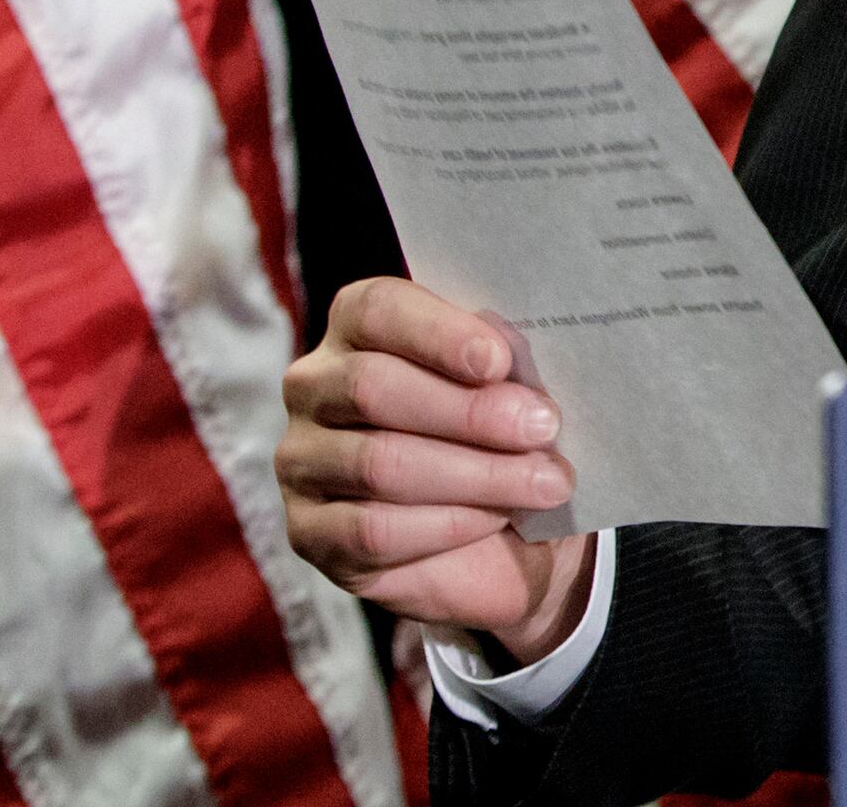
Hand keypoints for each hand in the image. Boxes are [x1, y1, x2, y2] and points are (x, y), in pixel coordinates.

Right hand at [277, 278, 596, 664]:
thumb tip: (523, 375)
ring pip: (379, 463)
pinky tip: (495, 520)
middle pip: (373, 387)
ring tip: (544, 483)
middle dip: (470, 411)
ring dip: (477, 475)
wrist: (493, 537)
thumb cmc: (502, 434)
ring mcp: (302, 461)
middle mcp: (314, 386)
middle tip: (542, 427)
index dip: (438, 333)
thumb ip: (506, 369)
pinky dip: (448, 525)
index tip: (499, 361)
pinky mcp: (309, 532)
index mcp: (357, 328)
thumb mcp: (510, 389)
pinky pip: (374, 530)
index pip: (377, 310)